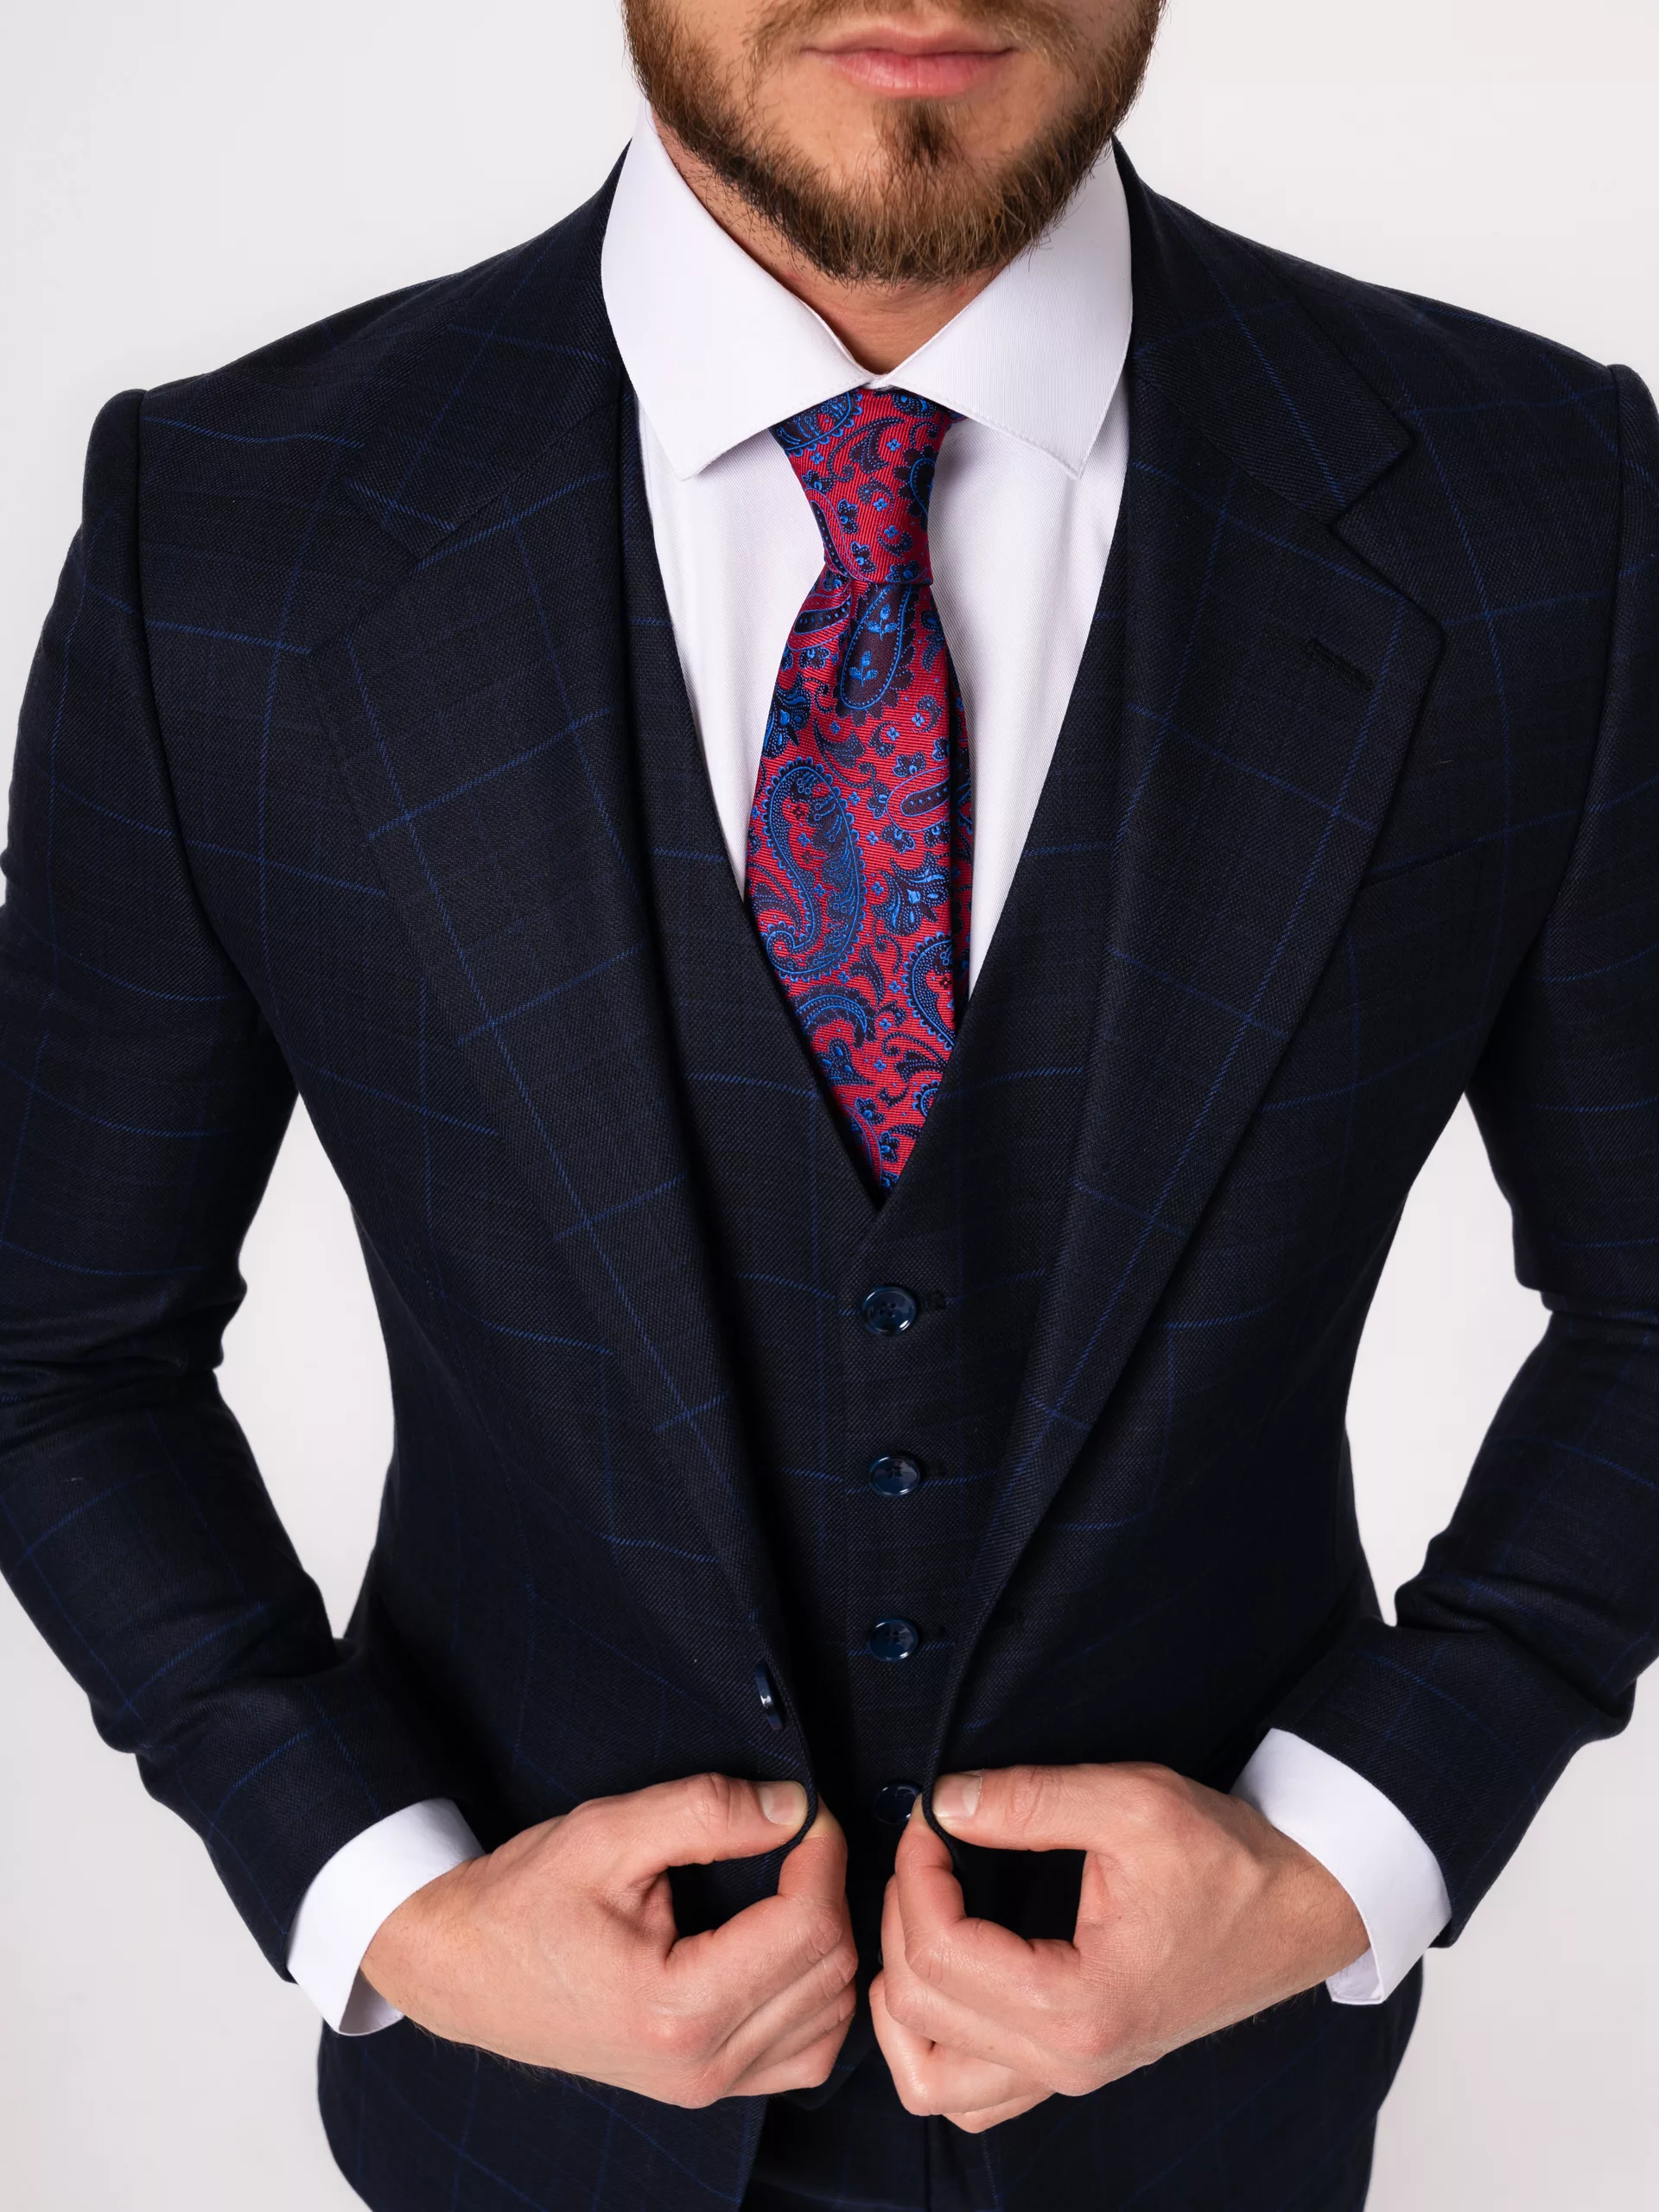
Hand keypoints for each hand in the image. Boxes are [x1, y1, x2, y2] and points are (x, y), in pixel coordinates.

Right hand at [360, 1775, 856, 2104]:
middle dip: (828, 1888)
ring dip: (830, 1939)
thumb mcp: (606, 1834)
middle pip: (830, 1970)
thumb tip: (793, 1806)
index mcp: (676, 2009)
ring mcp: (705, 2086)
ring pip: (834, 2016)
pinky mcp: (706, 2086)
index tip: (805, 1809)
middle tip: (794, 1833)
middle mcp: (700, 2065)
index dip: (821, 1853)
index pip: (807, 1927)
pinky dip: (818, 1994)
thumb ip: (705, 1812)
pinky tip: (788, 1943)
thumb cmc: (525, 1901)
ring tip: (793, 1881)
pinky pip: (806, 2051)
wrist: (463, 1970)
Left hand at [870, 1762, 1368, 2133]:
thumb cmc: (1228, 1861)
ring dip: (902, 1998)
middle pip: (919, 2009)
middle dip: (900, 1916)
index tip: (930, 1816)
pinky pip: (970, 2095)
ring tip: (920, 1916)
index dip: (916, 1871)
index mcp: (1080, 2006)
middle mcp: (1069, 2062)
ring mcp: (1070, 2078)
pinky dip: (935, 2041)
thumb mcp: (1134, 1803)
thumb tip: (944, 1800)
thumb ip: (1030, 1799)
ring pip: (930, 2081)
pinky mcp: (1073, 2070)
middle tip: (927, 1849)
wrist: (1300, 1911)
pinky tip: (943, 1973)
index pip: (940, 1951)